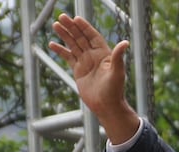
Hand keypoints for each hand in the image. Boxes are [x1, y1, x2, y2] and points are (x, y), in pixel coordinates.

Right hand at [49, 14, 138, 141]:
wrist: (106, 106)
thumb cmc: (115, 90)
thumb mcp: (117, 73)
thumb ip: (118, 57)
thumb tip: (125, 43)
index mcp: (104, 54)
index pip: (92, 36)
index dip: (85, 27)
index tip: (76, 18)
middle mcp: (94, 56)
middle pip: (81, 37)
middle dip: (72, 27)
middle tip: (62, 17)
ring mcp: (85, 62)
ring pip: (73, 45)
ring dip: (64, 35)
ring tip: (55, 25)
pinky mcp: (78, 70)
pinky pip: (68, 57)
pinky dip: (60, 50)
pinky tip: (52, 44)